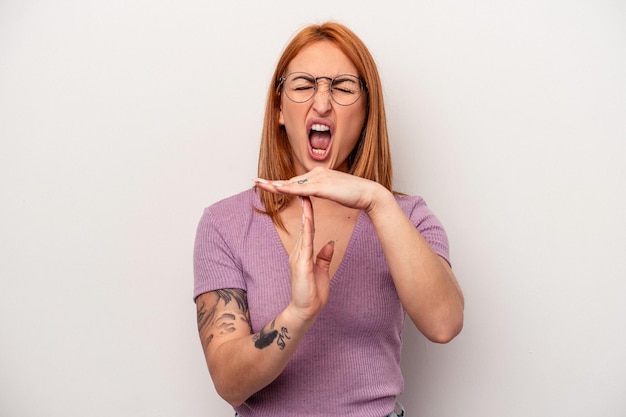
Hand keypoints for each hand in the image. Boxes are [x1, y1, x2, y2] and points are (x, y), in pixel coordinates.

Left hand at [254, 167, 386, 211]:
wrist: (369, 193)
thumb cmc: (354, 195)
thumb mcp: (333, 192)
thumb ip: (321, 191)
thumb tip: (312, 193)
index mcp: (319, 174)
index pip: (295, 181)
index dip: (280, 184)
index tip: (267, 184)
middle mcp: (317, 173)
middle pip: (289, 180)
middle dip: (271, 182)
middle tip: (255, 181)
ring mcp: (319, 179)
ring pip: (291, 183)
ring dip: (274, 184)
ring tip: (258, 184)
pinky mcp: (322, 187)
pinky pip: (300, 189)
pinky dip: (287, 189)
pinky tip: (275, 188)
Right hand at [288, 196, 334, 320]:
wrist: (305, 310)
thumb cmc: (312, 293)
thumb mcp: (321, 271)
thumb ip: (324, 257)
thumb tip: (330, 244)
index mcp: (303, 252)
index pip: (308, 227)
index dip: (309, 211)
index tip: (312, 196)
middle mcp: (298, 251)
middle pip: (303, 224)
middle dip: (302, 205)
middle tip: (303, 186)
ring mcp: (297, 257)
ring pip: (303, 229)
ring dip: (304, 212)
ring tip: (305, 194)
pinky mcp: (300, 264)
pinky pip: (305, 243)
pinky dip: (307, 229)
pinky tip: (309, 218)